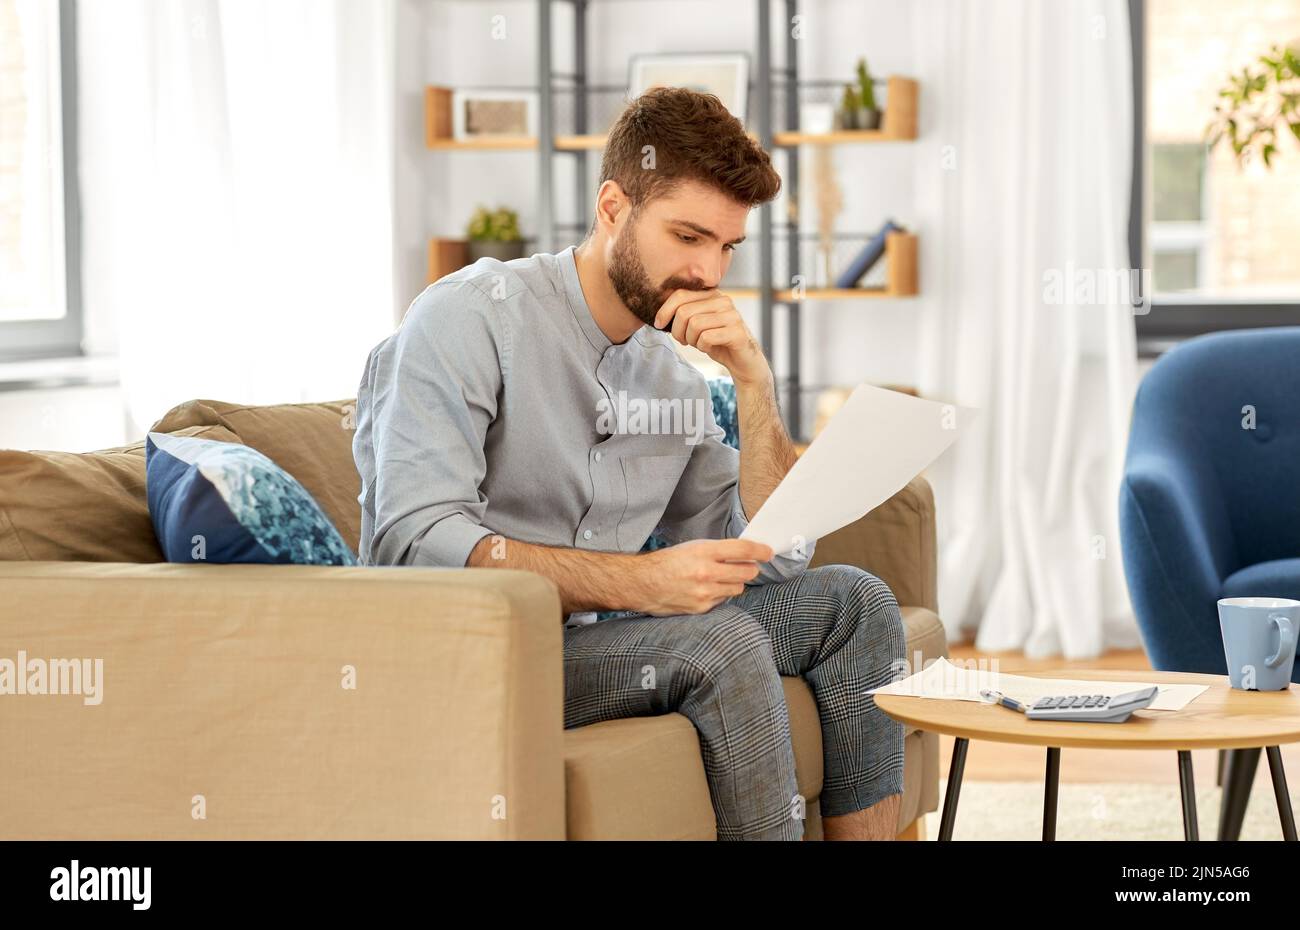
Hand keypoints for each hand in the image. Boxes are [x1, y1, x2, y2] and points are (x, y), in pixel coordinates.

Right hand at [635, 538, 774, 615]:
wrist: (643, 583)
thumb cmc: (668, 563)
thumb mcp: (693, 547)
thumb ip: (718, 550)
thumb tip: (745, 553)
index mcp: (704, 551)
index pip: (742, 549)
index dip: (760, 551)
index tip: (768, 552)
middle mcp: (706, 572)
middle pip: (747, 571)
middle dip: (750, 568)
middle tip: (747, 566)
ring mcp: (705, 592)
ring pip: (738, 588)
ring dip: (734, 582)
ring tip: (718, 578)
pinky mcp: (701, 607)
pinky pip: (723, 600)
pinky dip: (720, 594)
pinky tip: (706, 590)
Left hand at [653, 289, 771, 387]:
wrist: (743, 361)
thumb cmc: (717, 341)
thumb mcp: (698, 324)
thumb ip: (684, 313)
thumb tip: (659, 315)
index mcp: (712, 295)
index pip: (680, 295)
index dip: (664, 310)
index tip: (658, 324)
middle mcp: (723, 301)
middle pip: (684, 311)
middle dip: (677, 330)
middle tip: (683, 340)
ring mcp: (732, 316)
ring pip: (694, 324)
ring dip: (690, 340)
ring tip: (697, 344)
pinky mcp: (737, 332)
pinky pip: (706, 338)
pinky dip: (702, 346)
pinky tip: (708, 348)